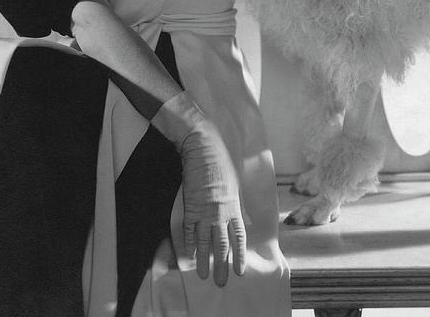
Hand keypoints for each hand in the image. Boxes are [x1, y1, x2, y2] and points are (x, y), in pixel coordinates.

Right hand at [151, 92, 246, 285]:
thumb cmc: (220, 161)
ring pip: (205, 242)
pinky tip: (189, 256)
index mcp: (234, 205)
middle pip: (222, 244)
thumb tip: (240, 216)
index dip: (238, 255)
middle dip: (222, 265)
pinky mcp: (189, 205)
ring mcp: (204, 210)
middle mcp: (221, 211)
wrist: (202, 146)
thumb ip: (236, 202)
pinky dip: (189, 244)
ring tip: (204, 275)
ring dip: (205, 260)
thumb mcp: (234, 182)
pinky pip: (189, 230)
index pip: (238, 237)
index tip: (238, 271)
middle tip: (220, 283)